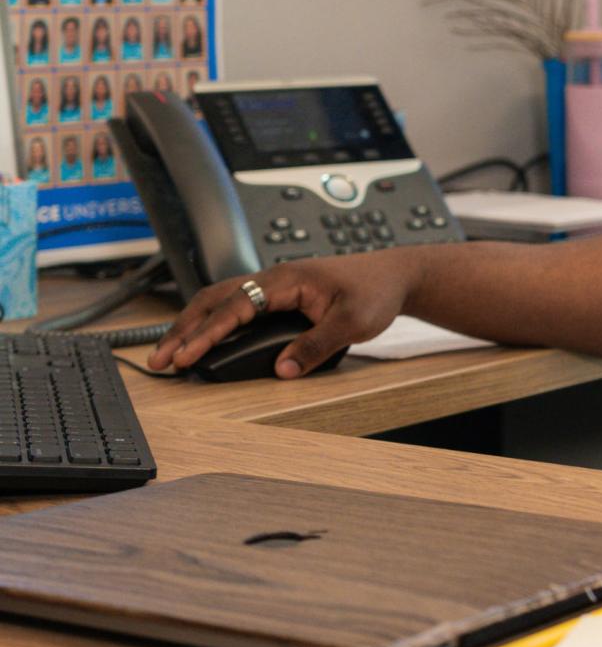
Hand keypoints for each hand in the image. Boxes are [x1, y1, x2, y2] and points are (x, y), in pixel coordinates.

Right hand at [148, 250, 424, 378]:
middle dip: (184, 328)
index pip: (235, 306)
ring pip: (222, 300)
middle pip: (216, 299)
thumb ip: (316, 346)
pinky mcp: (281, 294)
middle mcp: (275, 277)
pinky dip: (213, 320)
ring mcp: (276, 284)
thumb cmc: (376, 291)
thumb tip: (281, 371)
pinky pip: (237, 304)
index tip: (185, 356)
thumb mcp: (352, 322)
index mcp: (288, 279)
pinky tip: (203, 337)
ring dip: (194, 324)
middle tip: (160, 360)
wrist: (396, 275)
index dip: (207, 333)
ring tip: (171, 353)